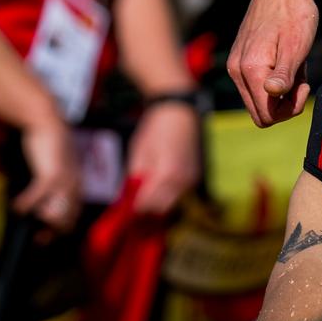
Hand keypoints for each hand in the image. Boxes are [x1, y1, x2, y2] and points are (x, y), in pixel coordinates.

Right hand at [15, 116, 83, 231]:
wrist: (48, 122)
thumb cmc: (50, 144)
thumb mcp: (57, 166)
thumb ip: (56, 183)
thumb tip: (45, 201)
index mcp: (77, 185)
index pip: (74, 215)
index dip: (61, 229)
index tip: (46, 236)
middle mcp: (74, 186)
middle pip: (67, 220)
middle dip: (52, 232)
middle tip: (38, 238)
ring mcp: (64, 182)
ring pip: (56, 215)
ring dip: (40, 220)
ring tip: (26, 217)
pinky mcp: (50, 175)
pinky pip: (37, 198)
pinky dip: (25, 205)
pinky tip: (16, 206)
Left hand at [126, 101, 200, 215]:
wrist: (179, 112)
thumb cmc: (156, 128)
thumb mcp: (139, 152)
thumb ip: (134, 177)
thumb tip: (126, 197)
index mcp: (165, 174)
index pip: (148, 203)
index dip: (136, 208)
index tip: (127, 209)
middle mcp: (181, 180)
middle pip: (161, 208)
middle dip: (147, 208)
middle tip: (134, 203)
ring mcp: (190, 179)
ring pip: (171, 202)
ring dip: (158, 202)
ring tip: (146, 192)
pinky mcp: (194, 175)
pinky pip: (180, 193)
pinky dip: (169, 193)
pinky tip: (160, 183)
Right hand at [227, 0, 318, 127]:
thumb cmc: (294, 11)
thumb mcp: (296, 46)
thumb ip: (284, 75)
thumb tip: (273, 96)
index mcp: (250, 70)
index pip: (266, 117)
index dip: (290, 109)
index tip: (303, 85)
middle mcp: (236, 69)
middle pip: (260, 112)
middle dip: (284, 102)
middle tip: (301, 77)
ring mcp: (235, 63)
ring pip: (259, 98)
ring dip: (280, 90)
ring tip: (295, 63)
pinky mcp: (239, 56)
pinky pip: (255, 83)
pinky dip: (273, 78)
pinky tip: (286, 57)